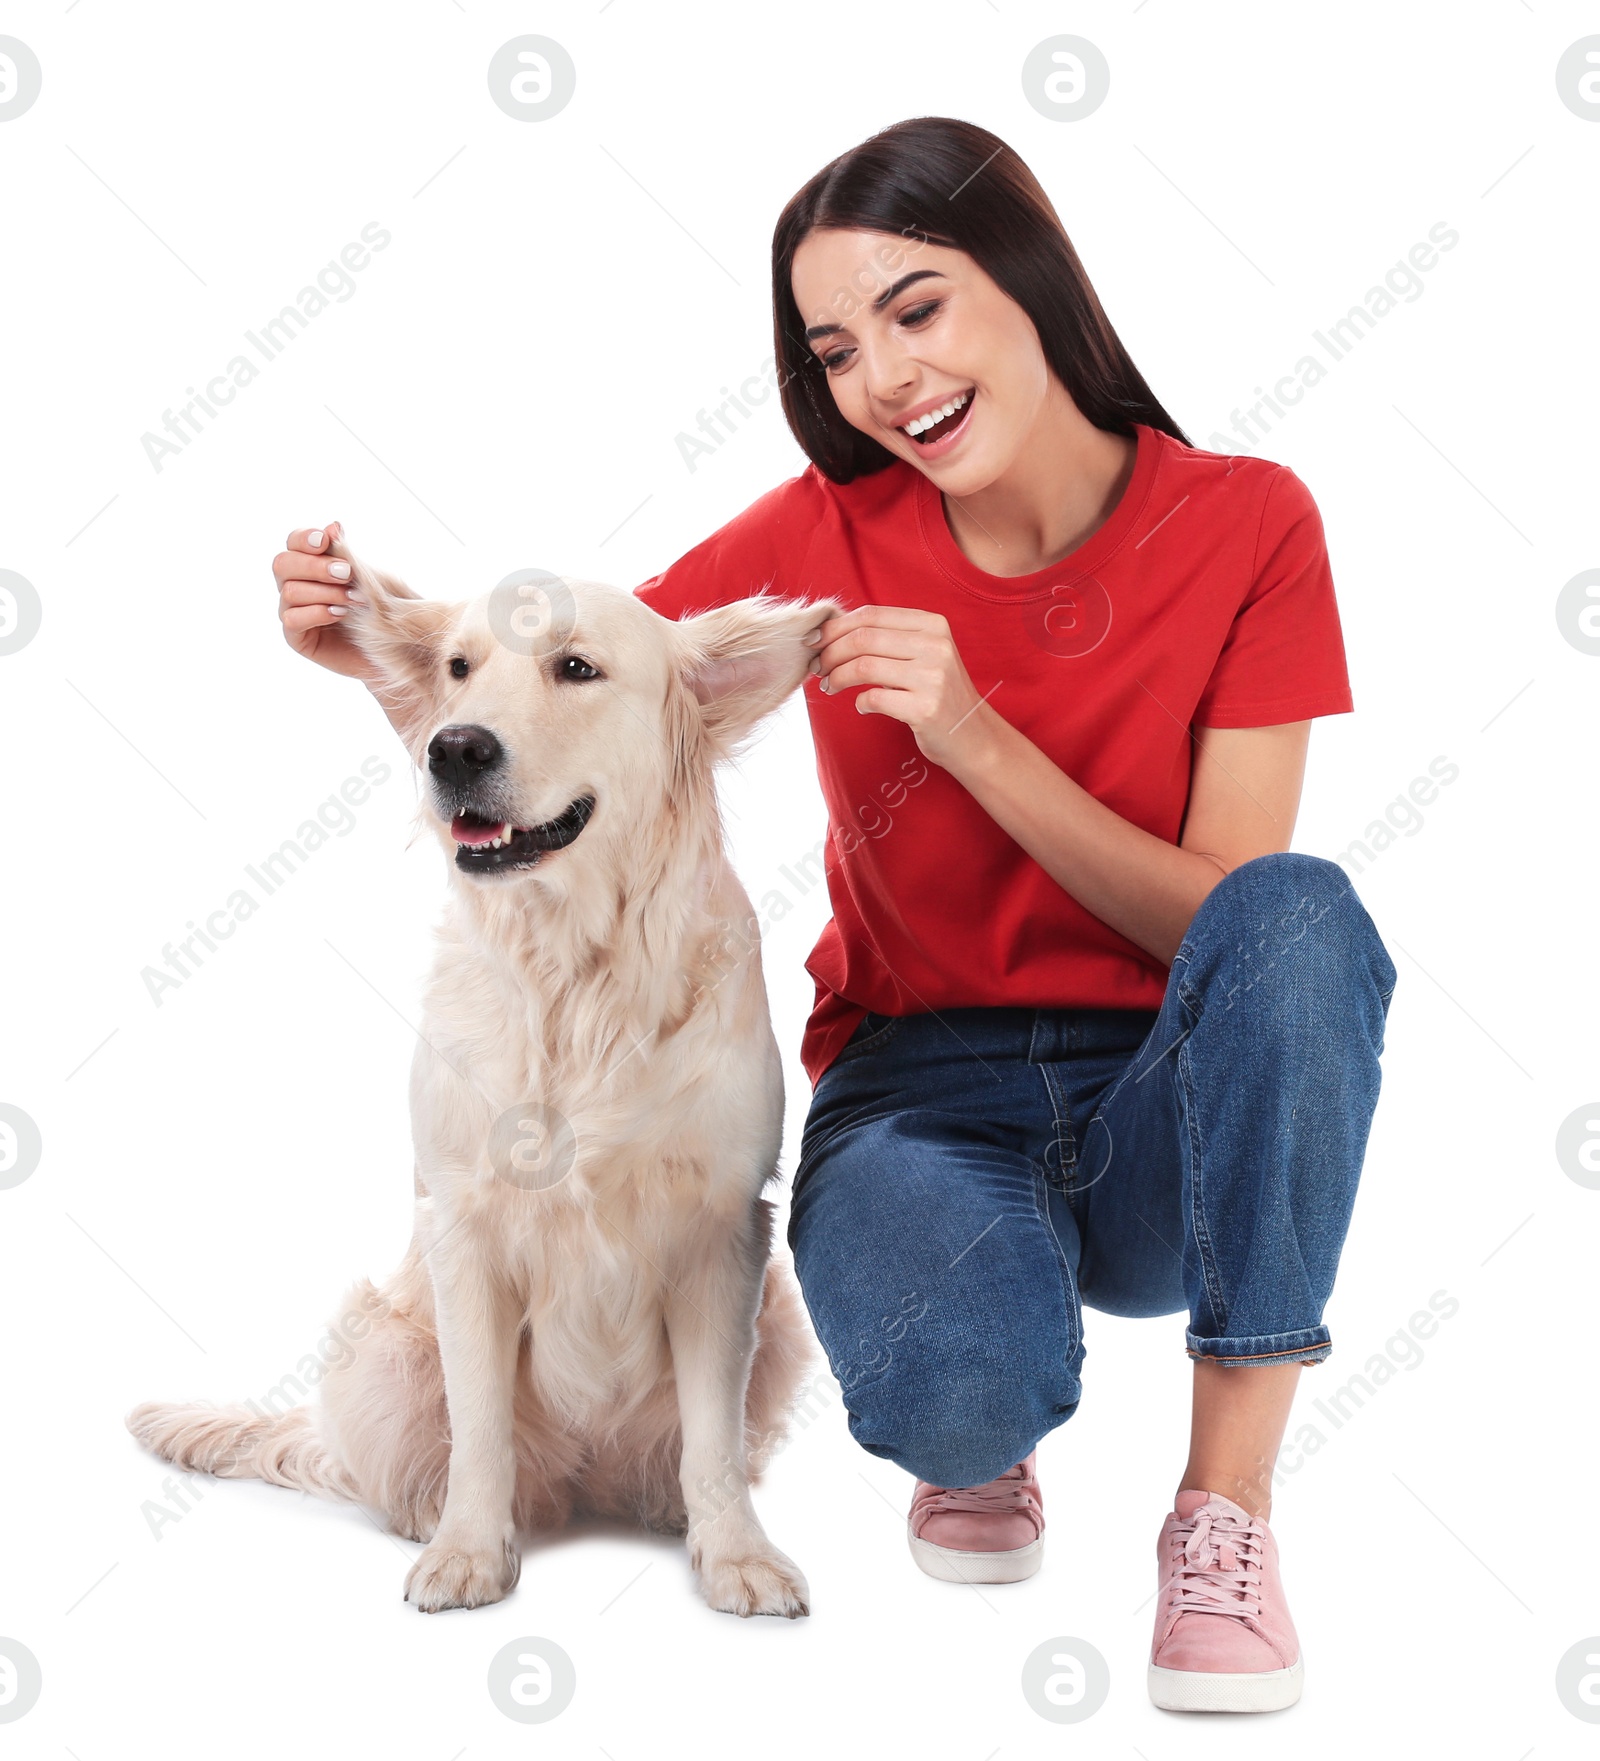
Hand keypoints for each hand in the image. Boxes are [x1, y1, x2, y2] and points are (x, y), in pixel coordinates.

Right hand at [272, 520, 377, 680]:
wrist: (390, 649)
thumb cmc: (378, 610)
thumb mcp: (367, 578)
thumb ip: (346, 554)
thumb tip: (333, 525)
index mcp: (308, 564)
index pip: (293, 542)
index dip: (305, 538)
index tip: (326, 539)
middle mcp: (294, 584)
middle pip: (283, 564)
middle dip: (315, 566)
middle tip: (347, 573)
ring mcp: (291, 611)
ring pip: (290, 591)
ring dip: (324, 592)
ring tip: (354, 599)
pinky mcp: (296, 637)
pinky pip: (292, 619)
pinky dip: (317, 613)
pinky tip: (340, 614)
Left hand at [810, 604, 998, 770]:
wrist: (973, 736)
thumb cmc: (940, 693)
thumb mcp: (924, 654)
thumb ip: (889, 638)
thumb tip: (831, 632)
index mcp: (933, 625)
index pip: (871, 615)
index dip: (835, 627)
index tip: (814, 641)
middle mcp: (936, 647)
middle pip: (863, 639)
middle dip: (829, 652)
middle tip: (817, 667)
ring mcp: (933, 678)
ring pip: (863, 667)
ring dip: (836, 677)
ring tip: (829, 686)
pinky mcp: (925, 709)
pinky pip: (873, 699)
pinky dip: (859, 702)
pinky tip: (861, 706)